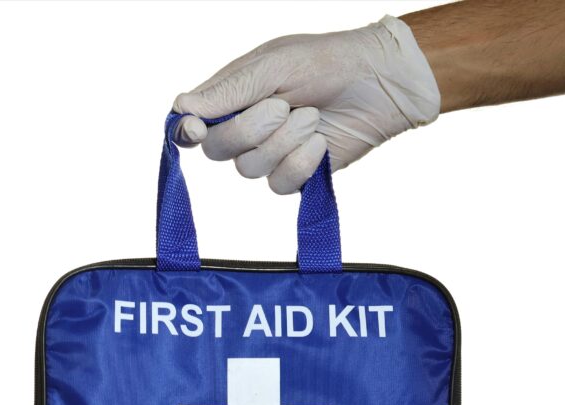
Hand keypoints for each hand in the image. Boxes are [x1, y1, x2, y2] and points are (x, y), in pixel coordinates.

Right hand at [174, 15, 440, 193]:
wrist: (382, 83)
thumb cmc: (328, 62)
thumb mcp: (274, 66)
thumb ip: (229, 91)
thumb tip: (182, 108)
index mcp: (231, 96)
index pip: (191, 122)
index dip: (188, 131)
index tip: (197, 131)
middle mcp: (244, 127)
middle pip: (216, 150)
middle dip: (249, 131)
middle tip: (282, 106)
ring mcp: (268, 153)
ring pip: (248, 169)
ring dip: (283, 142)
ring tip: (311, 116)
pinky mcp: (293, 174)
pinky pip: (279, 184)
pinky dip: (300, 163)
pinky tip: (319, 143)